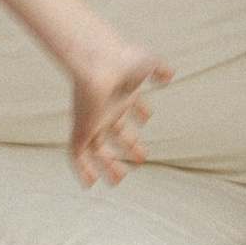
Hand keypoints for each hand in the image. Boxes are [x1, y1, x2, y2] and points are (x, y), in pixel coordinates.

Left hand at [67, 35, 171, 187]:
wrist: (102, 63)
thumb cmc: (125, 61)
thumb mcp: (148, 62)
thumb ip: (159, 68)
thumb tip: (168, 74)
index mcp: (123, 94)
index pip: (131, 106)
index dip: (140, 112)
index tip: (146, 117)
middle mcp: (107, 109)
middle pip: (116, 132)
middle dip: (129, 145)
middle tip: (141, 159)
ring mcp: (92, 120)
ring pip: (97, 147)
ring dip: (108, 163)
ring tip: (119, 178)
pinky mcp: (81, 128)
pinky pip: (77, 154)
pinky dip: (82, 169)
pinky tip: (90, 182)